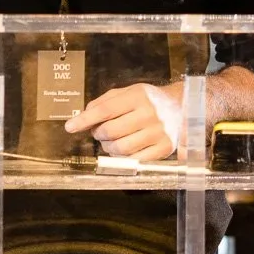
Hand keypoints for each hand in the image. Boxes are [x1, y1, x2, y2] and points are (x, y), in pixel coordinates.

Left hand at [64, 82, 182, 160]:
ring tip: (112, 142)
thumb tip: (84, 115)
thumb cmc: (149, 100)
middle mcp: (149, 114)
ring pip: (120, 148)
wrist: (183, 108)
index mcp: (137, 96)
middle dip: (98, 134)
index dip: (84, 120)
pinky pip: (134, 160)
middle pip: (110, 131)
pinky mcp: (164, 148)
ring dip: (109, 148)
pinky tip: (124, 150)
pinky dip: (123, 158)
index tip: (70, 127)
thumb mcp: (128, 92)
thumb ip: (105, 101)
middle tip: (99, 132)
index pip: (104, 110)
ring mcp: (157, 132)